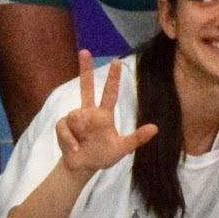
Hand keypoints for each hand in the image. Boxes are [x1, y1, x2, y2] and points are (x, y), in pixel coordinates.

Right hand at [55, 52, 158, 174]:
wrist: (83, 167)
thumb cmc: (103, 155)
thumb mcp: (122, 148)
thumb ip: (136, 139)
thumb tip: (155, 127)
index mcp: (104, 115)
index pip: (110, 93)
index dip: (113, 78)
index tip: (117, 61)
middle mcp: (89, 113)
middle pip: (86, 87)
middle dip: (85, 69)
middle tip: (85, 50)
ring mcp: (75, 118)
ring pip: (75, 115)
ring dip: (79, 132)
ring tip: (83, 144)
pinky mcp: (63, 126)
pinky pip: (65, 128)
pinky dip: (70, 140)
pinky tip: (75, 148)